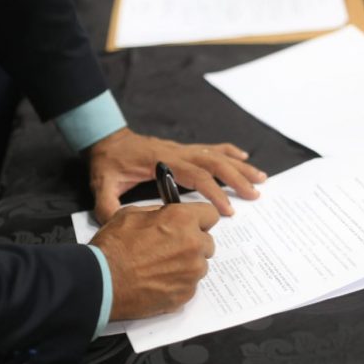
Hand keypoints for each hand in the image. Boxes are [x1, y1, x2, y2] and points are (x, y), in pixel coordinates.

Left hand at [88, 128, 266, 222]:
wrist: (107, 140)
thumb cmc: (107, 163)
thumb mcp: (102, 185)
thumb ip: (108, 205)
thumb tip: (116, 222)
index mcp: (162, 162)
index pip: (195, 175)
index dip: (213, 192)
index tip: (227, 210)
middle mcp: (177, 152)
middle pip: (214, 163)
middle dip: (237, 180)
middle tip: (255, 196)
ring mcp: (182, 149)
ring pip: (218, 154)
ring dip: (240, 167)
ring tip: (261, 179)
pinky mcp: (183, 149)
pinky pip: (211, 148)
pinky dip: (230, 152)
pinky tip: (244, 158)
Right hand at [90, 203, 217, 320]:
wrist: (101, 282)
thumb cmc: (112, 247)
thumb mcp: (130, 214)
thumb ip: (157, 213)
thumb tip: (167, 215)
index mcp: (182, 220)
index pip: (210, 214)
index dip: (199, 218)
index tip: (192, 223)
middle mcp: (194, 245)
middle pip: (207, 242)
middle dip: (193, 243)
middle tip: (170, 248)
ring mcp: (192, 273)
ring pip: (199, 265)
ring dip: (186, 265)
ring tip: (160, 268)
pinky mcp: (186, 294)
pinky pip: (189, 285)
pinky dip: (178, 283)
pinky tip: (157, 282)